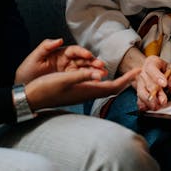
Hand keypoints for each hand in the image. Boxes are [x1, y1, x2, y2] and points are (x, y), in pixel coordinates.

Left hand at [15, 38, 105, 83]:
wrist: (23, 90)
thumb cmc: (26, 72)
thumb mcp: (34, 58)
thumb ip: (45, 46)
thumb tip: (59, 40)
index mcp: (59, 54)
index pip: (74, 50)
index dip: (82, 52)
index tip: (88, 54)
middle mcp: (66, 62)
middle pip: (83, 60)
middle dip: (92, 62)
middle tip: (100, 65)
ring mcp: (69, 72)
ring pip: (85, 70)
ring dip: (94, 71)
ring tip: (103, 74)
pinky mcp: (70, 82)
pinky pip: (82, 80)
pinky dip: (90, 81)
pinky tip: (97, 83)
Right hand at [24, 67, 139, 109]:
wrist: (31, 99)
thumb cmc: (46, 88)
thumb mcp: (64, 79)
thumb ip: (82, 76)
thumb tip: (99, 74)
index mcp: (87, 91)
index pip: (113, 87)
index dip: (127, 79)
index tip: (139, 71)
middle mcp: (86, 94)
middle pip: (112, 89)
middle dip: (125, 81)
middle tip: (135, 72)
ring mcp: (81, 94)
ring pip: (104, 88)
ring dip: (115, 80)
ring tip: (123, 72)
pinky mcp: (76, 92)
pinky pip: (96, 87)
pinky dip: (103, 80)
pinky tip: (101, 74)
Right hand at [135, 55, 170, 111]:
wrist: (153, 72)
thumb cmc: (163, 70)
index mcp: (151, 63)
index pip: (152, 68)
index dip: (157, 76)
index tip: (164, 84)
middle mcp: (143, 73)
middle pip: (147, 83)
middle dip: (156, 93)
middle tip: (163, 100)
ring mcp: (139, 83)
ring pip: (141, 92)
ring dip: (149, 101)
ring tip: (157, 106)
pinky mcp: (139, 93)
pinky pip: (139, 100)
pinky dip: (143, 105)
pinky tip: (148, 108)